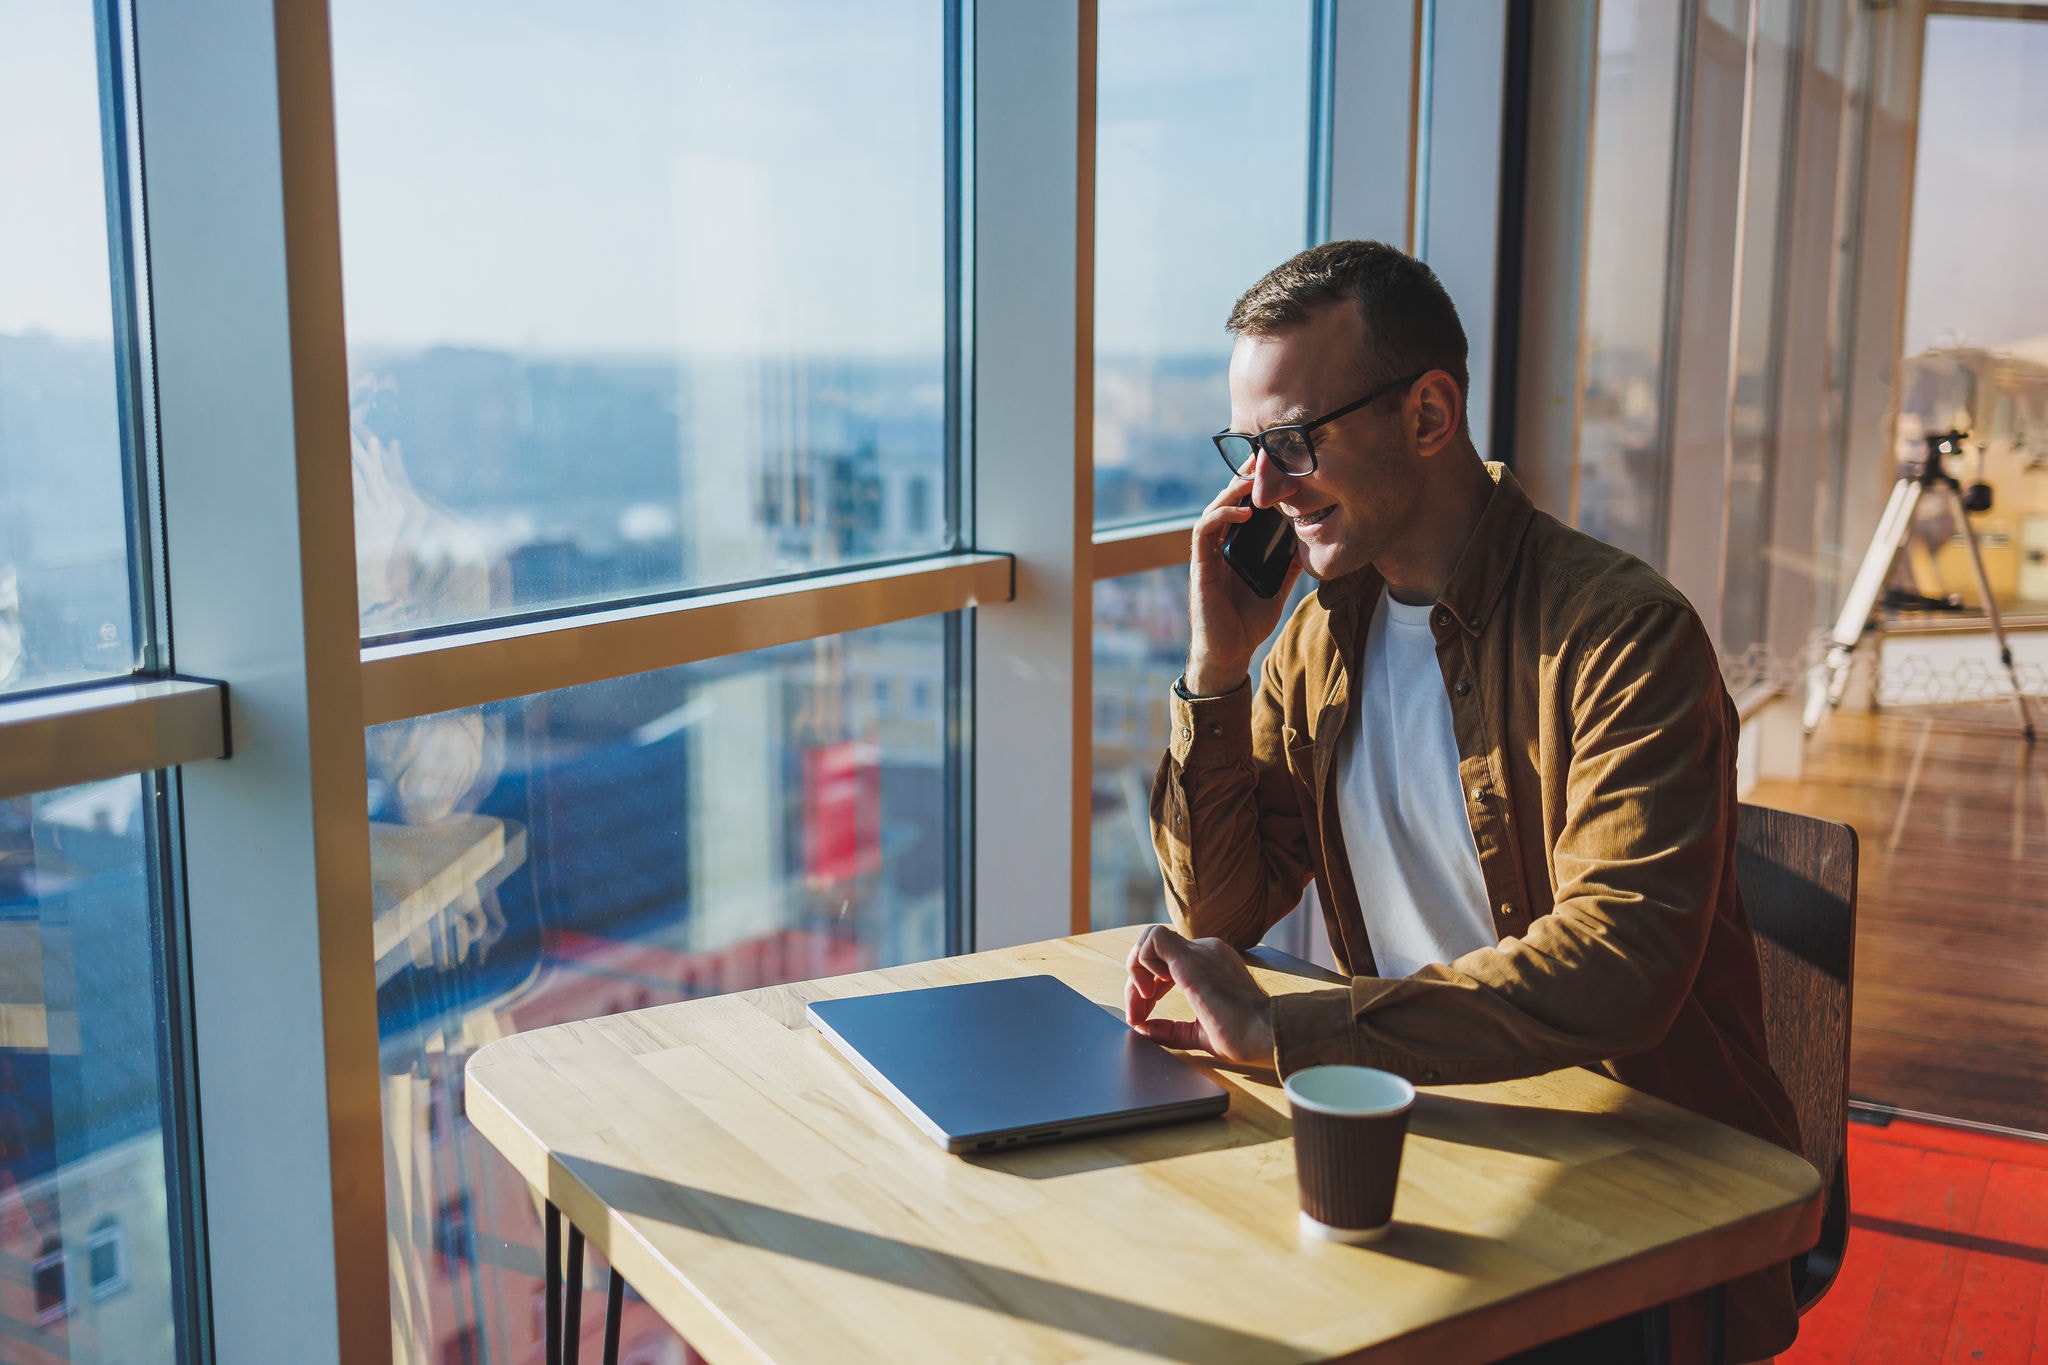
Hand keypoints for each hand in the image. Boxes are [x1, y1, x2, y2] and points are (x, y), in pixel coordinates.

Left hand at [1123, 926, 1274, 1066]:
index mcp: (1211, 965)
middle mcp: (1206, 952)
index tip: (1142, 1018)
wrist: (1266, 1034)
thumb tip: (1144, 1029)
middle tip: (1136, 1015)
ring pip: (1150, 940)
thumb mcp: (1199, 1032)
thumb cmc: (1244, 1037)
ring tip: (1142, 1003)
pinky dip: (1142, 963)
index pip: (1166, 964)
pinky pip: (1154, 939)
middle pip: (1154, 954)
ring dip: (1136, 972)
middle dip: (1136, 985)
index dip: (1146, 990)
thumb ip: (1172, 1029)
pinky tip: (1151, 992)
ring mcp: (1201, 951)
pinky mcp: (1192, 958)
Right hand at [1186, 477, 1303, 694]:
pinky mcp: (1200, 564)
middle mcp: (1220, 545)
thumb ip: (1289, 565)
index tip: (1276, 465)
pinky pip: (1204, 531)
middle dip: (1244, 477)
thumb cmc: (1248, 621)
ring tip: (1255, 477)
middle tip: (1264, 455)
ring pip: (1214, 508)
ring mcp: (1208, 553)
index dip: (1256, 485)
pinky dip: (1223, 515)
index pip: (1243, 507)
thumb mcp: (1278, 587)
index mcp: (1236, 547)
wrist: (1229, 652)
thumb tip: (1310, 543)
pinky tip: (1245, 511)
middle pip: (1228, 501)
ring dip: (1233, 490)